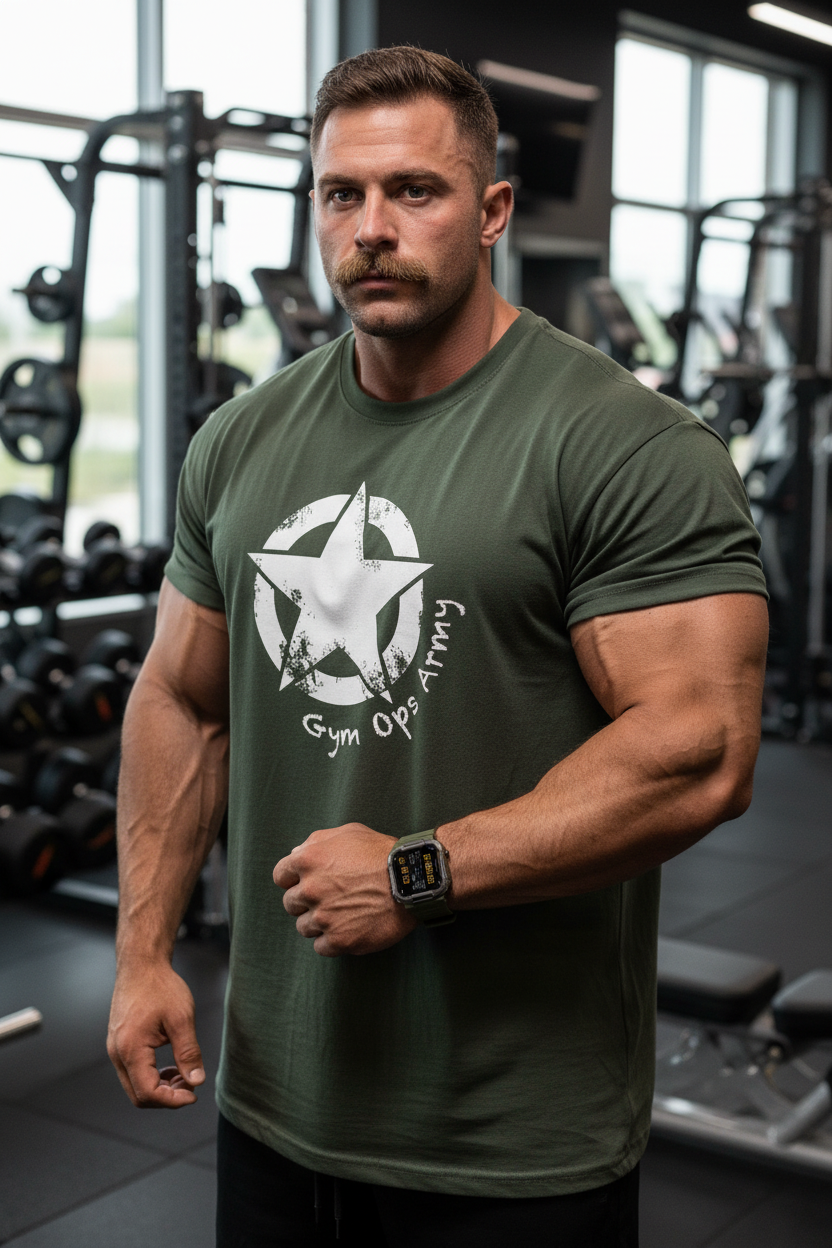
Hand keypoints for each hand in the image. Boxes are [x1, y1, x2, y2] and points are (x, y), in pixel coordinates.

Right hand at [107, 962, 205, 1107]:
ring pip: (135, 1085)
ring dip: (160, 1088)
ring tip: (184, 1074)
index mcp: (130, 1049)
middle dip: (166, 1097)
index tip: (193, 1094)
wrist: (141, 965)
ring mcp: (116, 1049)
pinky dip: (152, 1075)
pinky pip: (133, 1071)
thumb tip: (197, 1080)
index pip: (148, 1093)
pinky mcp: (119, 1044)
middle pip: (138, 1095)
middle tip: (190, 1086)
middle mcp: (117, 1053)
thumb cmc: (160, 986)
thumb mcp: (181, 1018)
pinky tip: (171, 1066)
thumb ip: (188, 1052)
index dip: (172, 1100)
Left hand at [273, 822, 415, 956]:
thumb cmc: (381, 853)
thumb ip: (316, 842)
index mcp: (308, 861)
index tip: (306, 882)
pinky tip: (347, 929)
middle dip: (306, 901)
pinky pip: (321, 947)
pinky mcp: (339, 939)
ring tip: (341, 914)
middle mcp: (310, 889)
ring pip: (304, 927)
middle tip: (329, 898)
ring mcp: (324, 917)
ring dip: (318, 922)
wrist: (411, 880)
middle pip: (290, 903)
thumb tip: (295, 855)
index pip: (280, 876)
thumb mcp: (348, 833)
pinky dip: (331, 941)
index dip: (293, 879)